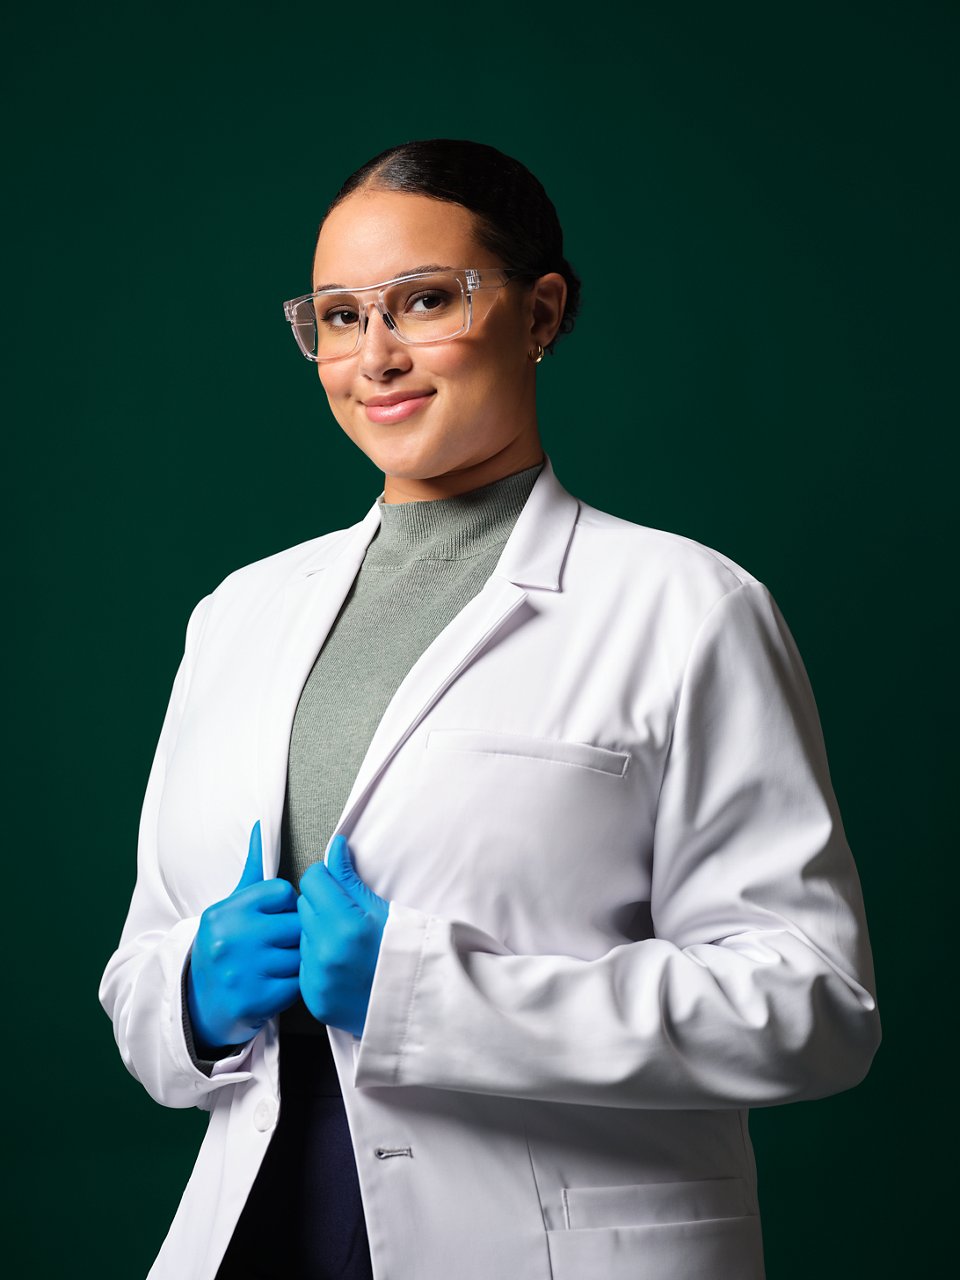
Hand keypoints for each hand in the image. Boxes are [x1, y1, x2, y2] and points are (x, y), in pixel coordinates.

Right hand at [187, 819, 301, 1052]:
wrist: (196, 1004)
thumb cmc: (224, 947)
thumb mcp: (230, 907)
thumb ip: (253, 869)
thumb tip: (260, 825)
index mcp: (225, 912)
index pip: (283, 891)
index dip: (288, 905)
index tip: (276, 918)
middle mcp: (231, 939)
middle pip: (296, 922)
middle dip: (296, 933)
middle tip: (283, 944)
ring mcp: (242, 972)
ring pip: (300, 954)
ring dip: (299, 960)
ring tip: (280, 963)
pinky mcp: (254, 1001)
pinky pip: (298, 984)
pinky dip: (296, 984)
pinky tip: (279, 983)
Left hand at [298, 834, 390, 1038]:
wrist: (416, 1005)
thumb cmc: (407, 953)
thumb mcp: (384, 909)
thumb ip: (349, 878)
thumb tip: (334, 847)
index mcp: (347, 924)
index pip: (312, 881)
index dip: (325, 878)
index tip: (338, 885)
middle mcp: (326, 952)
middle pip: (304, 905)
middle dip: (321, 904)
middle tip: (346, 914)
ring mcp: (317, 979)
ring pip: (302, 935)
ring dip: (318, 932)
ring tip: (345, 942)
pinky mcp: (312, 998)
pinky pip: (302, 964)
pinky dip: (317, 960)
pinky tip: (341, 964)